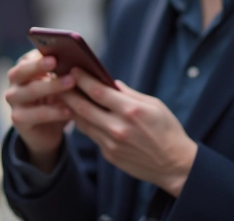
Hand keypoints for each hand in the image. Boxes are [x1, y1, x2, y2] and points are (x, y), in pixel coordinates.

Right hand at [4, 50, 77, 172]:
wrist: (46, 132)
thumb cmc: (55, 101)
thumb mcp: (58, 86)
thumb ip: (62, 73)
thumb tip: (79, 60)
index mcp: (22, 70)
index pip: (26, 59)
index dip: (39, 55)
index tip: (53, 51)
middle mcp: (14, 83)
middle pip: (21, 71)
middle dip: (38, 66)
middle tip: (56, 61)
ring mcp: (14, 102)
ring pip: (30, 91)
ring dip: (51, 86)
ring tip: (72, 82)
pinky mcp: (18, 119)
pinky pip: (37, 114)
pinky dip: (55, 112)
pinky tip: (70, 110)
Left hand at [61, 68, 197, 196]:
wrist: (175, 165)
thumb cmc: (167, 130)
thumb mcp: (154, 105)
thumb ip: (129, 93)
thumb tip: (110, 82)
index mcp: (131, 111)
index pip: (98, 91)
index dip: (82, 79)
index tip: (73, 69)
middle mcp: (118, 127)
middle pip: (82, 106)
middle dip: (67, 91)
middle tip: (58, 80)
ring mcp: (111, 143)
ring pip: (82, 122)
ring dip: (70, 107)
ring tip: (62, 94)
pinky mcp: (108, 154)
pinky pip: (90, 135)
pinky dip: (83, 122)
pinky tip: (78, 113)